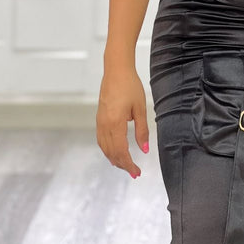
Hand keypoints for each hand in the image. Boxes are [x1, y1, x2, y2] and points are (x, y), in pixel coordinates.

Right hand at [96, 64, 149, 178]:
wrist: (116, 71)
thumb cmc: (130, 86)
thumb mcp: (140, 108)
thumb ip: (142, 130)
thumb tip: (145, 150)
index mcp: (115, 124)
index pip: (121, 152)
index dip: (129, 165)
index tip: (137, 172)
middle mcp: (104, 125)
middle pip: (111, 153)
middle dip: (122, 164)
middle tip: (134, 172)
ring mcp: (100, 122)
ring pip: (104, 148)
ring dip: (114, 158)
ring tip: (125, 165)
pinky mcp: (99, 118)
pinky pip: (101, 140)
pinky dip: (108, 149)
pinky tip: (115, 151)